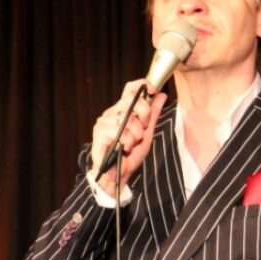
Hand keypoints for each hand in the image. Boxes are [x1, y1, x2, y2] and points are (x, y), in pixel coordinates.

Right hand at [89, 80, 167, 194]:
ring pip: (128, 118)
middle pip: (131, 99)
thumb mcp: (147, 132)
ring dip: (135, 134)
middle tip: (142, 130)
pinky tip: (123, 148)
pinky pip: (119, 130)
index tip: (153, 89)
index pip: (130, 89)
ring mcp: (104, 121)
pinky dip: (126, 141)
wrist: (118, 174)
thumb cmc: (130, 155)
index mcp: (122, 111)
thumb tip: (161, 95)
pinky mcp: (99, 131)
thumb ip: (153, 114)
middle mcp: (112, 113)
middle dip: (144, 115)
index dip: (142, 85)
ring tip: (130, 144)